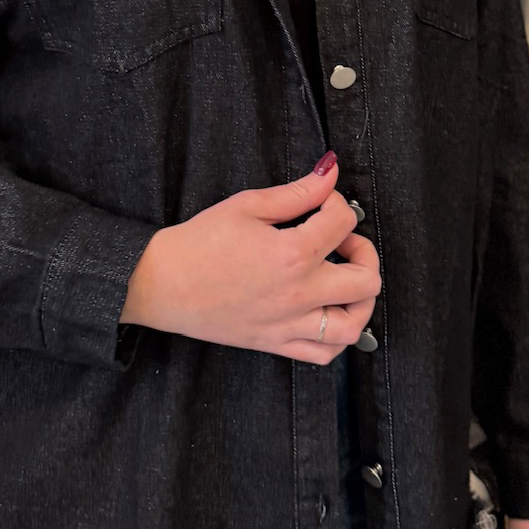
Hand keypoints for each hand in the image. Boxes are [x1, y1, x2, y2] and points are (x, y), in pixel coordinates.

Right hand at [120, 154, 379, 362]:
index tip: (322, 201)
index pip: (343, 222)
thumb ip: (296, 193)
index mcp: (292, 254)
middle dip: (363, 252)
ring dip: (360, 300)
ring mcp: (289, 323)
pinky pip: (324, 354)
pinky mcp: (276, 343)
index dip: (337, 203)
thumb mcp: (247, 205)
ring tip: (343, 280)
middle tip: (342, 241)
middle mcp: (299, 293)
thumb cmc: (199, 243)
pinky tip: (328, 313)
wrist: (162, 283)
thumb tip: (329, 174)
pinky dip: (338, 337)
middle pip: (366, 280)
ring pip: (354, 325)